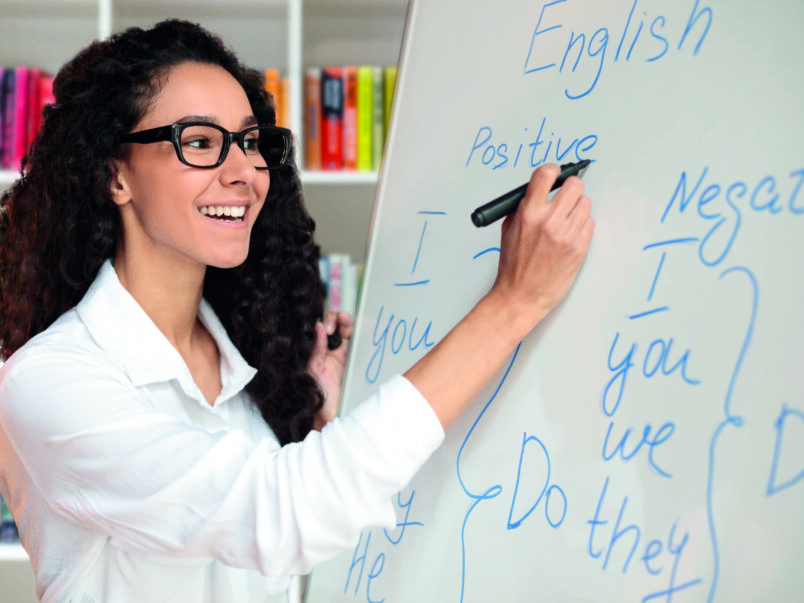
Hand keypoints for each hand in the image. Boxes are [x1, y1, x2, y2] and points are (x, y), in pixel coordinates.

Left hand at [308, 311, 353, 429]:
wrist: (331, 416)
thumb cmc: (317, 397)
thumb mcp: (312, 371)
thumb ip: (315, 350)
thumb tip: (318, 327)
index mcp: (319, 350)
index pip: (323, 327)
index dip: (325, 321)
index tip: (326, 326)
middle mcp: (333, 349)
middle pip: (338, 325)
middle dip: (338, 318)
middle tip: (338, 322)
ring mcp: (348, 354)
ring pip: (351, 331)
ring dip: (349, 323)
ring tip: (345, 321)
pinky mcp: (360, 360)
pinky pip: (364, 344)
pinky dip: (364, 333)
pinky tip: (362, 329)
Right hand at [491, 163, 594, 333]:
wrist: (521, 296)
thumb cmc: (513, 267)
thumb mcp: (508, 231)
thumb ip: (523, 208)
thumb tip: (537, 191)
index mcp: (528, 214)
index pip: (546, 175)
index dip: (552, 170)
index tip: (554, 173)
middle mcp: (550, 221)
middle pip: (574, 185)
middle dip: (570, 188)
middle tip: (566, 196)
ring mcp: (568, 235)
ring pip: (586, 204)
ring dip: (578, 208)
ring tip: (567, 220)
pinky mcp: (580, 248)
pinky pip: (590, 224)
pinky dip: (582, 226)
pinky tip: (570, 235)